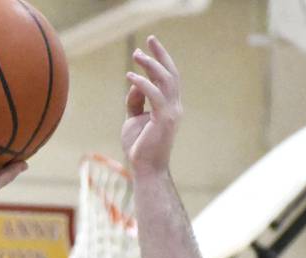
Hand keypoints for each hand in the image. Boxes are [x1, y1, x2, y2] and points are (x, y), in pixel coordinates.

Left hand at [121, 36, 181, 177]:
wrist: (146, 169)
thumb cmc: (139, 147)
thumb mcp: (133, 120)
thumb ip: (135, 101)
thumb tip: (134, 83)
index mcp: (170, 107)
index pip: (169, 78)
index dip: (160, 61)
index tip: (146, 48)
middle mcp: (175, 107)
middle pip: (171, 74)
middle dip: (161, 55)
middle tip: (149, 39)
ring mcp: (171, 112)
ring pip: (165, 81)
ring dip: (151, 65)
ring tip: (137, 54)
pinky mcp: (164, 119)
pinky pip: (154, 95)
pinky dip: (143, 83)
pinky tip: (130, 76)